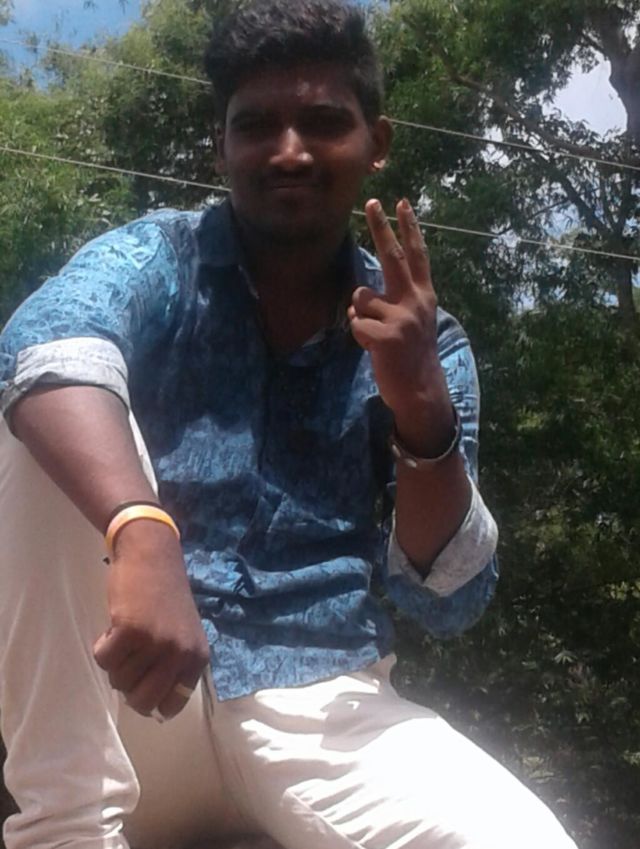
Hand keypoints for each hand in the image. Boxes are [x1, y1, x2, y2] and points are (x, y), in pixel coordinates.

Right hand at [93, 521, 209, 719]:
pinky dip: (101, 647)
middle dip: (128, 687)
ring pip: (119, 680)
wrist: (153, 555)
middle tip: (129, 661)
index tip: (142, 682)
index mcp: (197, 658)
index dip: (151, 700)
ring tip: (125, 635)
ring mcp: (156, 643)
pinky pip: (104, 660)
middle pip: (142, 701)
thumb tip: (153, 708)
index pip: (172, 705)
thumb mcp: (182, 634)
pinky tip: (113, 627)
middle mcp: (180, 654)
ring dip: (115, 662)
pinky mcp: (130, 631)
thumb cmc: (165, 596)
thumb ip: (173, 667)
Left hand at [348, 198, 453, 454]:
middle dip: (381, 227)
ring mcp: (401, 318)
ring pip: (360, 298)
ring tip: (377, 336)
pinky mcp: (385, 336)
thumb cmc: (412, 355)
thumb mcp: (414, 322)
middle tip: (370, 202)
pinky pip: (355, 323)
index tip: (401, 202)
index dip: (409, 228)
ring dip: (360, 315)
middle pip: (392, 257)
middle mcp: (415, 302)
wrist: (420, 390)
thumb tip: (359, 295)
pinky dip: (358, 336)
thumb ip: (394, 302)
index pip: (416, 255)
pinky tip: (374, 348)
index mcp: (424, 296)